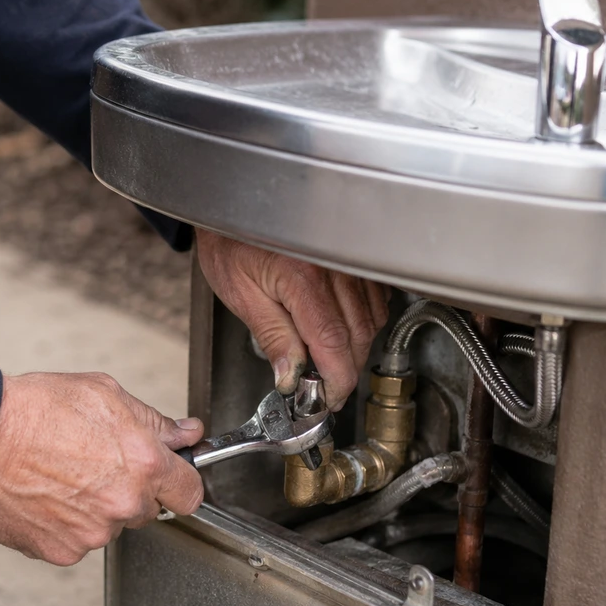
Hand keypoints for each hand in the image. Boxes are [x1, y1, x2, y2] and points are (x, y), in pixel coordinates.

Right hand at [0, 372, 204, 565]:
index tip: (170, 478)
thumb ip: (154, 422)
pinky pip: (75, 541)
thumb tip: (186, 434)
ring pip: (108, 526)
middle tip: (95, 463)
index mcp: (144, 464)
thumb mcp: (105, 394)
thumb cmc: (36, 410)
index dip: (179, 482)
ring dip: (94, 507)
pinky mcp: (62, 551)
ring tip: (61, 474)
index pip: (190, 493)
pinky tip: (45, 493)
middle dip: (130, 490)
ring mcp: (93, 533)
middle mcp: (123, 504)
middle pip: (147, 509)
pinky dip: (64, 524)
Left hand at [196, 229, 389, 409]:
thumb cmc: (231, 242)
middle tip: (324, 389)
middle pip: (358, 335)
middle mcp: (334, 266)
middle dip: (345, 369)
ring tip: (327, 360)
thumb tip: (291, 376)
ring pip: (371, 320)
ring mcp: (348, 260)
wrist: (236, 206)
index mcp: (302, 276)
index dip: (336, 378)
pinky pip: (374, 300)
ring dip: (355, 348)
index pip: (333, 341)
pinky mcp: (354, 258)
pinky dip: (363, 323)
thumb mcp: (240, 295)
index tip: (327, 398)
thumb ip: (272, 337)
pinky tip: (340, 330)